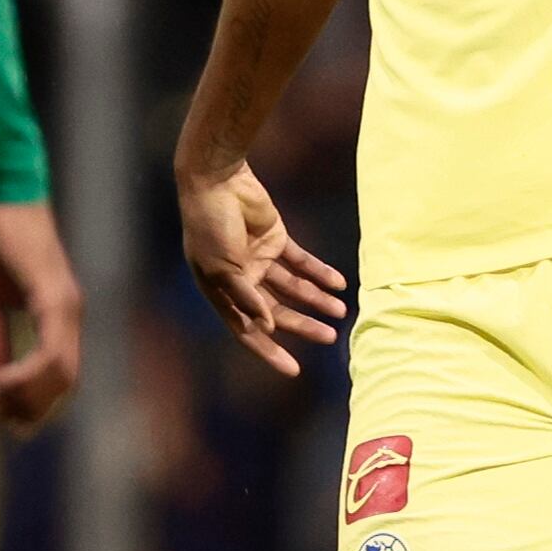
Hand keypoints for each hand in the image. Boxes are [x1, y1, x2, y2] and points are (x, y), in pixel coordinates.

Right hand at [0, 200, 82, 434]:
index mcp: (56, 316)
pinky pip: (52, 351)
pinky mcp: (55, 296)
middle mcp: (69, 314)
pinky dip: (27, 375)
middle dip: (29, 410)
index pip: (57, 377)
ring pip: (62, 375)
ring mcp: (66, 305)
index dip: (29, 402)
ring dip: (28, 397)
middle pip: (64, 385)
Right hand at [177, 160, 347, 376]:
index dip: (269, 351)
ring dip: (316, 299)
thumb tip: (267, 325)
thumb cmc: (210, 225)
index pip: (247, 330)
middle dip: (303, 325)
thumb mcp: (223, 266)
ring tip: (341, 311)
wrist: (216, 180)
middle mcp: (242, 281)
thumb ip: (245, 296)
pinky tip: (339, 283)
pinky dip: (320, 272)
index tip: (294, 370)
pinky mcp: (275, 239)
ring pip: (293, 288)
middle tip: (331, 336)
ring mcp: (259, 259)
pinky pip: (301, 262)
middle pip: (277, 311)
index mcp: (221, 292)